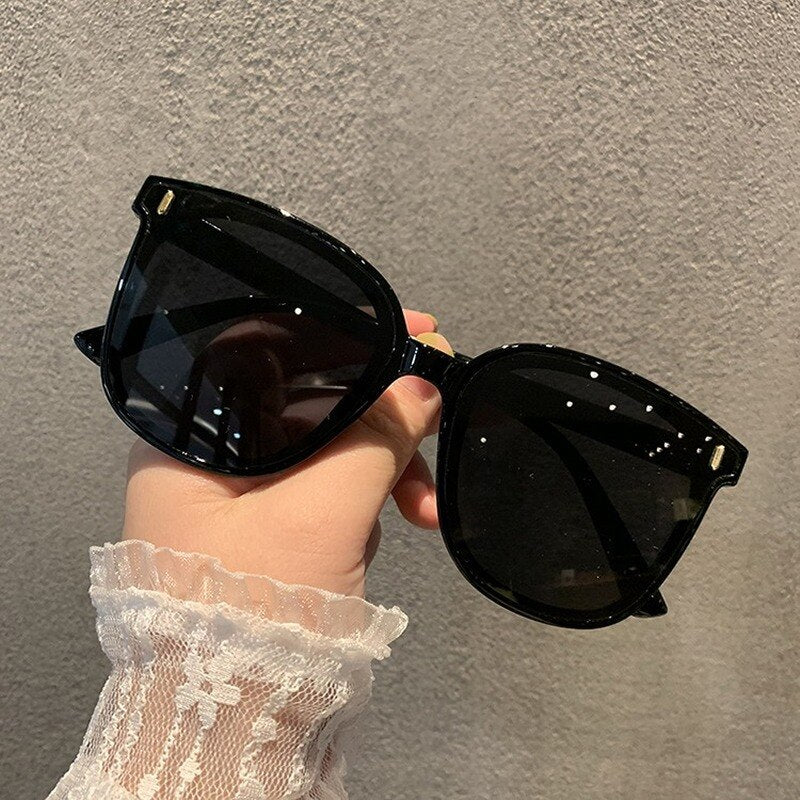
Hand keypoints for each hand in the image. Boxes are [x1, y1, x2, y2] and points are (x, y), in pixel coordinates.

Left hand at [121, 310, 452, 597]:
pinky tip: (380, 528)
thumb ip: (375, 439)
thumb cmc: (256, 609)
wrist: (239, 717)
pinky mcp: (270, 527)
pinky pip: (328, 488)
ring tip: (421, 508)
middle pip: (308, 405)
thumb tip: (422, 384)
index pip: (268, 354)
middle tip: (435, 419)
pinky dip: (364, 501)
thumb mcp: (321, 513)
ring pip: (327, 449)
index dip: (343, 338)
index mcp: (188, 438)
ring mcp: (240, 496)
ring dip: (381, 469)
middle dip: (379, 422)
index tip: (409, 333)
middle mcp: (207, 458)